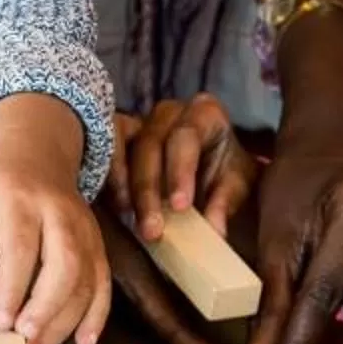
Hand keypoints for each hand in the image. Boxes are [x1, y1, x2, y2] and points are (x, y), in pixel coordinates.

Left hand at [0, 95, 111, 343]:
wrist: (36, 153)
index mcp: (20, 200)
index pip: (21, 247)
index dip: (13, 287)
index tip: (0, 321)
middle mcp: (59, 214)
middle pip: (64, 263)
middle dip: (46, 306)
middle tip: (24, 338)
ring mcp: (84, 229)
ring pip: (85, 277)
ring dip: (65, 320)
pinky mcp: (97, 243)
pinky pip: (104, 281)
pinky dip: (98, 315)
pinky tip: (84, 341)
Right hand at [111, 93, 256, 243]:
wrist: (211, 163)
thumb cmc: (223, 170)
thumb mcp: (234, 185)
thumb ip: (223, 204)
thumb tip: (213, 231)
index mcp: (204, 113)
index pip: (187, 137)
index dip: (180, 172)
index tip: (179, 207)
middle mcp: (169, 112)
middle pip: (151, 145)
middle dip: (149, 189)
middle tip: (152, 230)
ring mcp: (141, 121)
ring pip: (126, 149)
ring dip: (126, 187)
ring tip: (130, 219)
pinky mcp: (120, 135)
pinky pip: (109, 151)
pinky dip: (112, 178)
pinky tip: (118, 206)